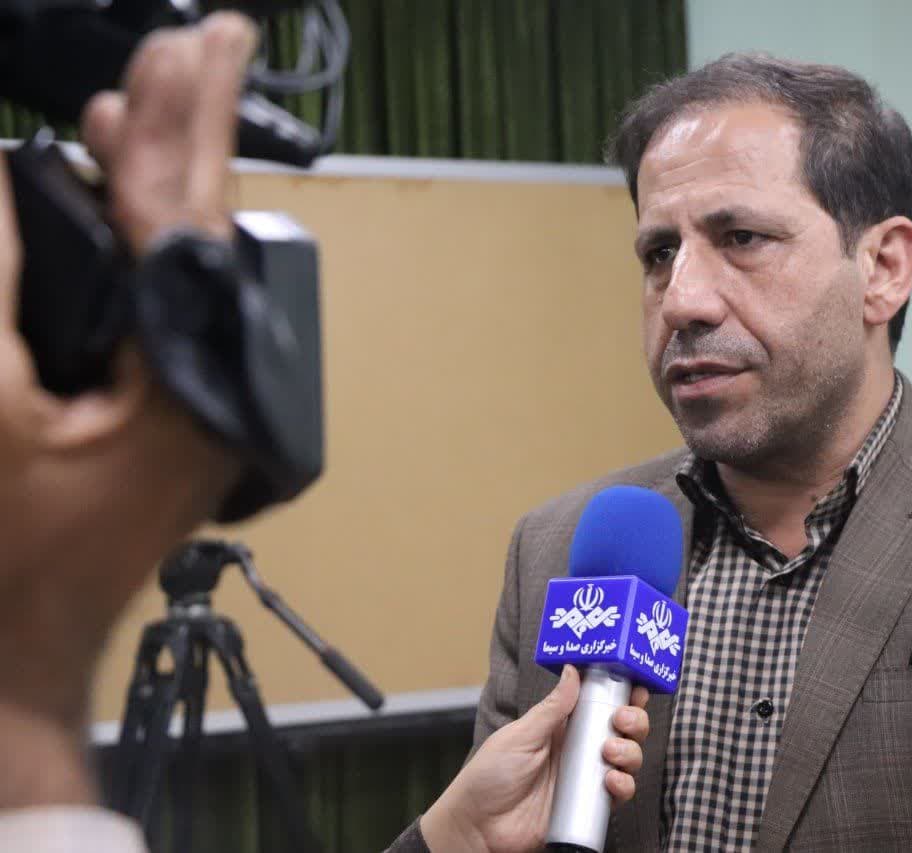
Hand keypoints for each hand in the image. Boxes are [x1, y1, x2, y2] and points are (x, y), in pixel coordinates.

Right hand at [0, 15, 254, 809]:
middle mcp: (214, 379)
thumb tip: (7, 187)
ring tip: (158, 93)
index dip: (179, 124)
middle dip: (195, 129)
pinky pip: (167, 301)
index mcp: (190, 378)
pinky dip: (146, 238)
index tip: (195, 47)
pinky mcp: (172, 407)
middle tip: (208, 42)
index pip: (186, 221)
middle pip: (203, 227)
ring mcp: (198, 394)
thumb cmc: (10, 553)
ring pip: (188, 260)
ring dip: (166, 173)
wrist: (23, 651)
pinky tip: (122, 193)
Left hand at [420, 666, 650, 852]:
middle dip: (634, 720)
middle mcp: (580, 749)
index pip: (601, 704)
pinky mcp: (589, 807)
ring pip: (628, 759)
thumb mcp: (520, 735)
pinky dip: (624, 785)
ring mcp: (587, 778)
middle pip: (623, 729)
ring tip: (610, 751)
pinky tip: (611, 781)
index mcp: (563, 726)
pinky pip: (619, 794)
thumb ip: (552, 707)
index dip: (623, 694)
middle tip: (622, 719)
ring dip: (630, 751)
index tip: (635, 688)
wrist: (479, 827)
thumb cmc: (490, 776)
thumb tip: (573, 671)